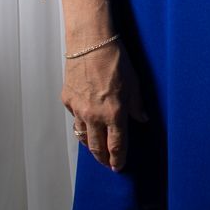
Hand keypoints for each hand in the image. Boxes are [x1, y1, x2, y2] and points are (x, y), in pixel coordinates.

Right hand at [62, 40, 142, 169]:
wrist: (91, 43)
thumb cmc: (114, 59)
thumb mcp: (134, 83)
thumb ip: (137, 105)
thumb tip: (142, 118)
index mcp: (114, 113)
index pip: (116, 145)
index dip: (118, 159)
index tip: (119, 166)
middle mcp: (94, 116)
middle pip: (97, 147)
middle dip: (103, 159)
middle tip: (107, 163)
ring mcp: (78, 109)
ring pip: (83, 136)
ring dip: (90, 145)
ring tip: (96, 148)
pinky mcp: (67, 100)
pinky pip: (74, 118)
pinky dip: (81, 122)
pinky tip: (86, 120)